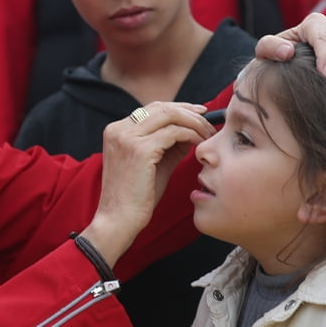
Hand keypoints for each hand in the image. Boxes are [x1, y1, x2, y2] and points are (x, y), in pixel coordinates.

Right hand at [80, 102, 214, 265]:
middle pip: (161, 107)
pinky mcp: (140, 149)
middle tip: (208, 120)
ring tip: (208, 133)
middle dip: (189, 111)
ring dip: (193, 122)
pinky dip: (191, 134)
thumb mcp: (153, 165)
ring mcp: (127, 137)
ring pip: (169, 115)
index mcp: (117, 131)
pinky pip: (174, 132)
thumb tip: (190, 133)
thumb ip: (169, 147)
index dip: (178, 108)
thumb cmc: (135, 198)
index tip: (198, 112)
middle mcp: (119, 129)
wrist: (119, 220)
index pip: (152, 109)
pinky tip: (200, 143)